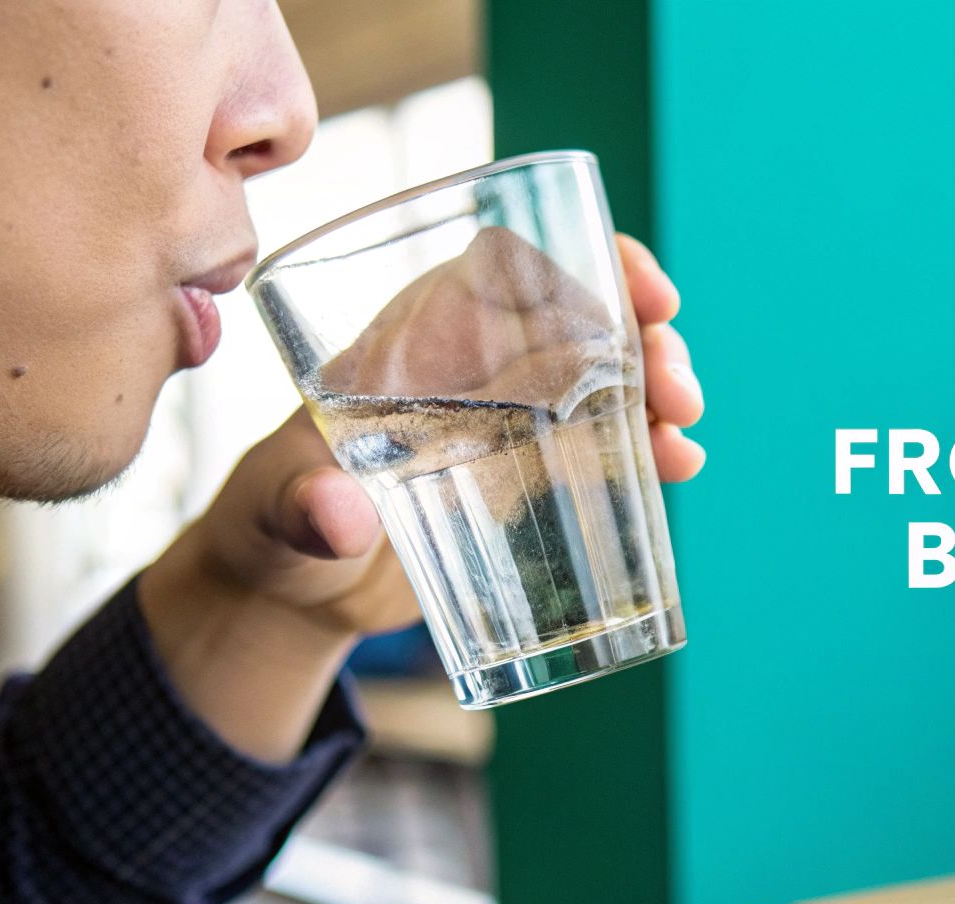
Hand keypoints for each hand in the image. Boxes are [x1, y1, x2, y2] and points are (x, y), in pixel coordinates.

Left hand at [138, 233, 700, 758]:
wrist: (297, 592)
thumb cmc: (272, 529)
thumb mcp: (279, 516)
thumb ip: (303, 512)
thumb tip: (336, 515)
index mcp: (411, 337)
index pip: (505, 263)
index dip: (580, 259)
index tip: (636, 294)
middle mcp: (470, 362)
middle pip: (577, 312)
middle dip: (642, 334)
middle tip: (677, 386)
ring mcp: (509, 416)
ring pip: (606, 372)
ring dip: (659, 386)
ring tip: (682, 434)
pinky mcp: (531, 471)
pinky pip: (605, 440)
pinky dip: (650, 445)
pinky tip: (678, 463)